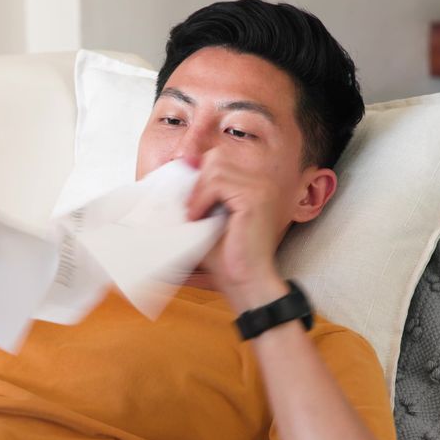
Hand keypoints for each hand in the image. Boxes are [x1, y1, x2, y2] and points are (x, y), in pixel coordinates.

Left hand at [184, 150, 290, 310]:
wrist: (245, 282)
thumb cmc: (228, 257)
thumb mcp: (207, 218)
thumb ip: (197, 195)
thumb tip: (178, 170)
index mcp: (254, 185)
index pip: (219, 160)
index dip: (198, 176)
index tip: (189, 202)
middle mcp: (261, 182)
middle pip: (217, 158)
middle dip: (197, 181)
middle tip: (191, 210)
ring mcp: (260, 187)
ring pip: (215, 167)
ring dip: (197, 193)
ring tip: (195, 217)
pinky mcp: (254, 197)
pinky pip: (217, 182)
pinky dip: (201, 199)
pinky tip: (199, 218)